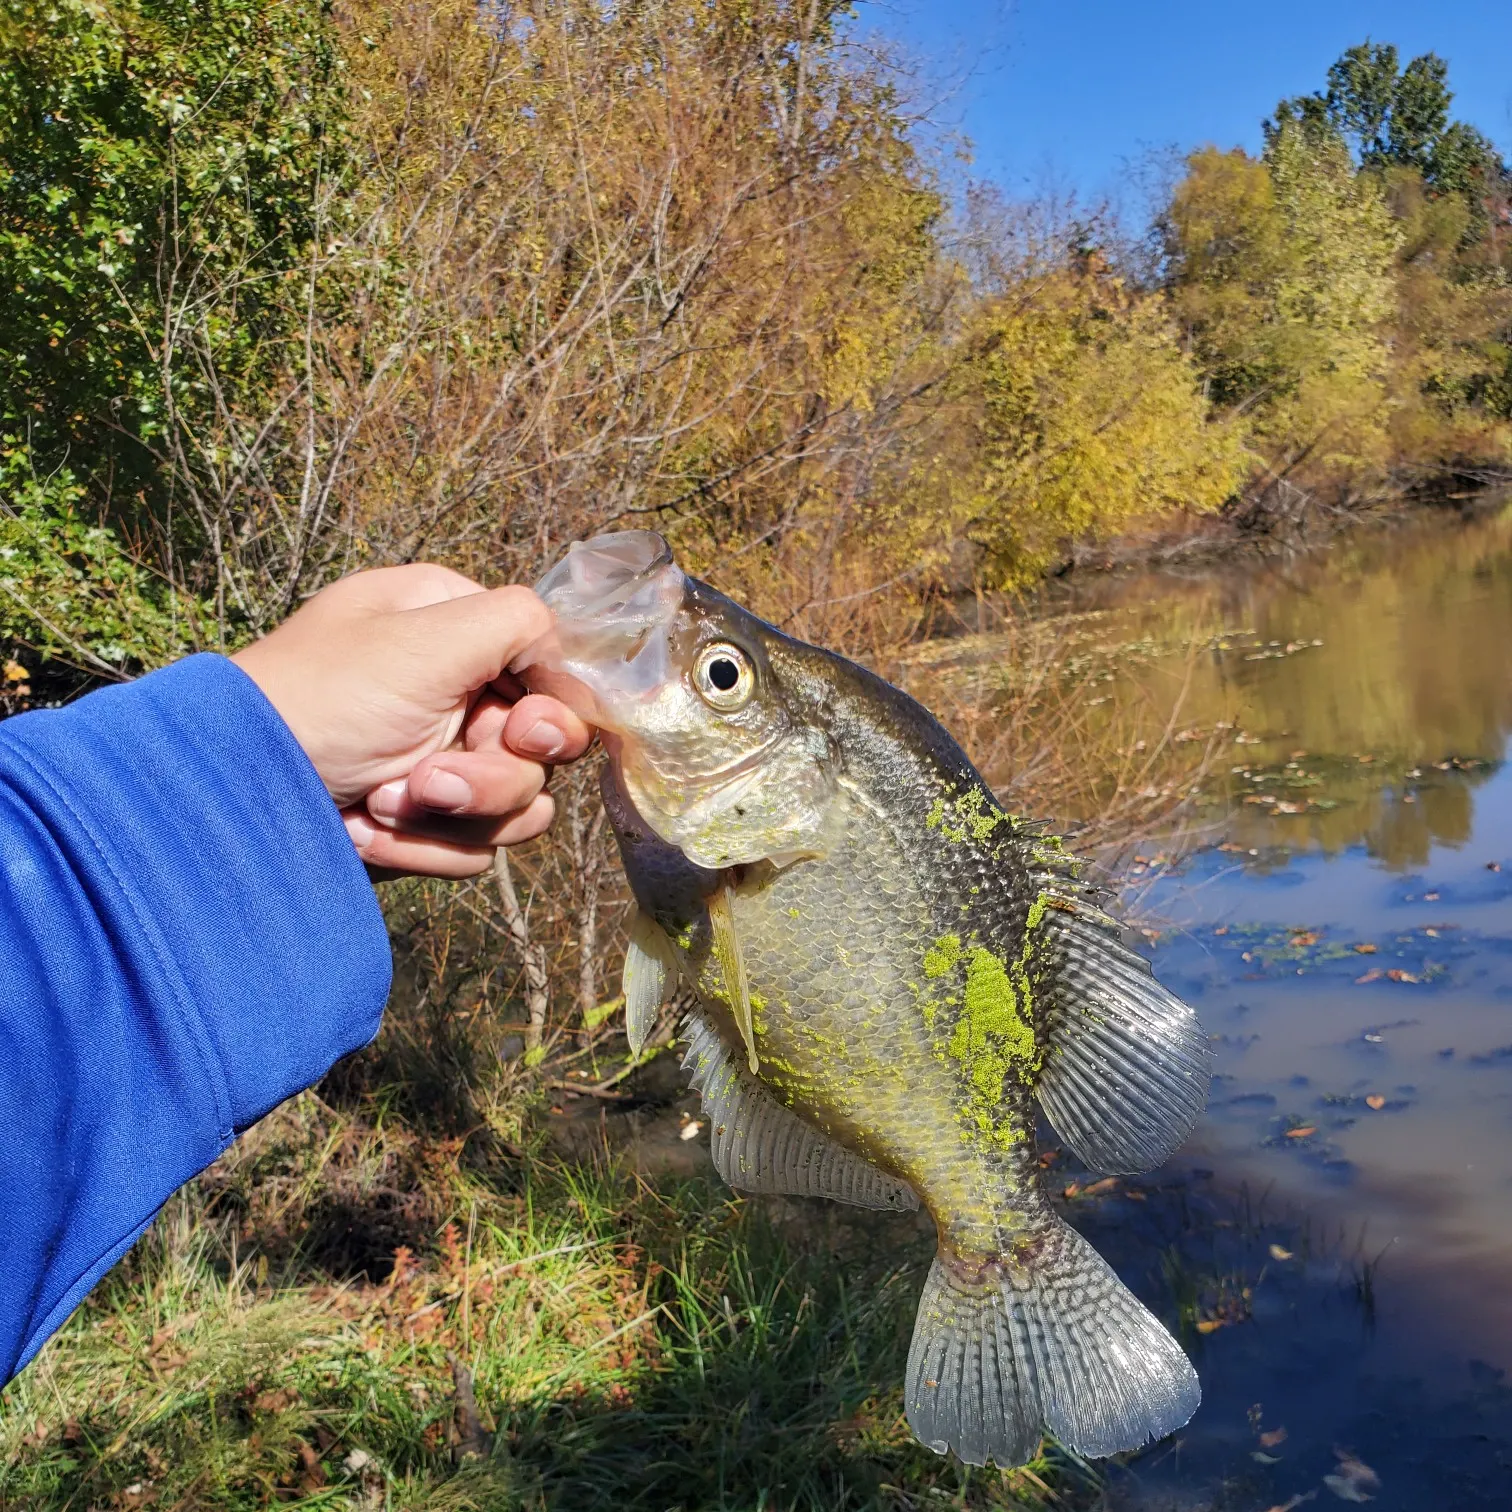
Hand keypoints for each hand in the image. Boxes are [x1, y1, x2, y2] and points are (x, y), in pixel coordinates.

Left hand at [231, 564, 591, 877]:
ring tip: (380, 804)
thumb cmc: (321, 698)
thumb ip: (517, 623)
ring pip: (520, 807)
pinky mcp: (426, 822)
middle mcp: (457, 691)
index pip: (553, 672)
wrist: (232, 792)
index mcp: (455, 628)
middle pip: (544, 750)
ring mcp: (443, 760)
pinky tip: (359, 829)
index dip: (553, 711)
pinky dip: (421, 847)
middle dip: (489, 775)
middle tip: (430, 780)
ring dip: (452, 815)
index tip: (524, 732)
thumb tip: (564, 654)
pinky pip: (474, 849)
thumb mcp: (423, 638)